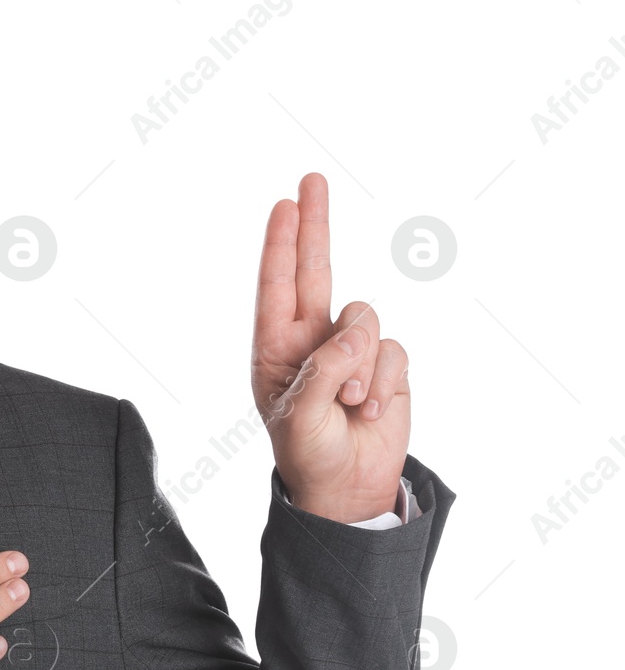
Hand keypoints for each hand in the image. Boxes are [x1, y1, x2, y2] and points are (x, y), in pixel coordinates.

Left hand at [251, 172, 410, 522]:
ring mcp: (350, 350)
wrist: (348, 489)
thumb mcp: (300, 418)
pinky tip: (369, 411)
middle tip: (311, 180)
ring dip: (361, 366)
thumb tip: (355, 332)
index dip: (281, 245)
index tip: (283, 204)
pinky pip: (394, 351)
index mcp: (276, 348)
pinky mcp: (385, 365)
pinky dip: (384, 383)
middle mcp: (311, 340)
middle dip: (315, 226)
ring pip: (365, 320)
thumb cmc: (308, 455)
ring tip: (348, 404)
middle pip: (316, 271)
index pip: (277, 286)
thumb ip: (324, 370)